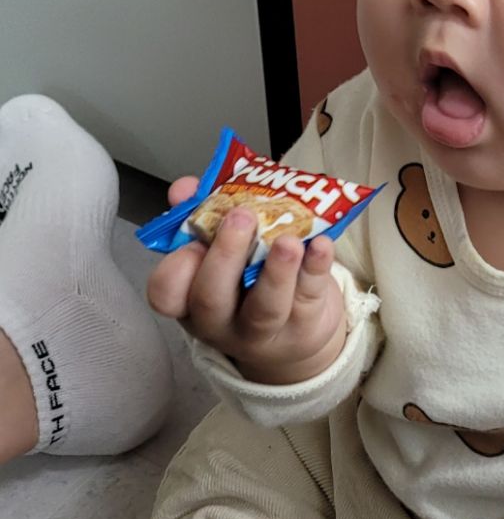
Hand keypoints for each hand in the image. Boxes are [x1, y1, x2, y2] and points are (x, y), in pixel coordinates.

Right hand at [146, 176, 347, 383]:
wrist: (294, 331)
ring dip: (276, 271)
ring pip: (265, 307)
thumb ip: (202, 213)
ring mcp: (264, 329)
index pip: (167, 294)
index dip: (174, 268)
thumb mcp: (220, 251)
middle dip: (225, 256)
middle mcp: (221, 320)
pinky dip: (316, 267)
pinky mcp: (304, 324)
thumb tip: (186, 187)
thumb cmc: (247, 281)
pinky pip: (310, 295)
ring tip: (287, 240)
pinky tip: (321, 243)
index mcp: (191, 298)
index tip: (192, 240)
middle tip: (240, 217)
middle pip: (212, 298)